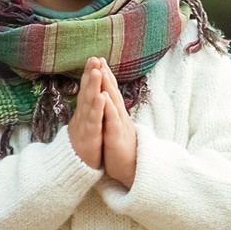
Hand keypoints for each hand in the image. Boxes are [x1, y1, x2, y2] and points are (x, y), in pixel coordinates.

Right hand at [68, 58, 106, 170]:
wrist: (74, 168)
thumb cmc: (83, 145)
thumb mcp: (85, 124)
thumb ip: (87, 109)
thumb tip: (90, 95)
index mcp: (84, 112)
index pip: (87, 89)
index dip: (90, 74)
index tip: (94, 58)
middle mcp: (83, 115)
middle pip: (86, 91)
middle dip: (89, 74)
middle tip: (93, 58)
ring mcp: (85, 125)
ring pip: (89, 103)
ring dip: (93, 86)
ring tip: (97, 71)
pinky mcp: (89, 136)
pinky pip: (94, 121)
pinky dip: (97, 108)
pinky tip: (101, 97)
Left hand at [99, 61, 136, 188]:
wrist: (131, 171)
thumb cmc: (120, 151)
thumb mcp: (114, 130)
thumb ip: (112, 117)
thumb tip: (108, 105)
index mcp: (116, 115)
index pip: (110, 93)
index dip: (105, 77)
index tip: (98, 62)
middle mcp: (119, 117)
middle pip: (112, 92)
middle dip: (106, 74)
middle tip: (99, 58)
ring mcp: (119, 125)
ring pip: (113, 102)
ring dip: (107, 86)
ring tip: (101, 70)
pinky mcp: (117, 136)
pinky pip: (112, 120)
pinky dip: (108, 107)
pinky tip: (104, 97)